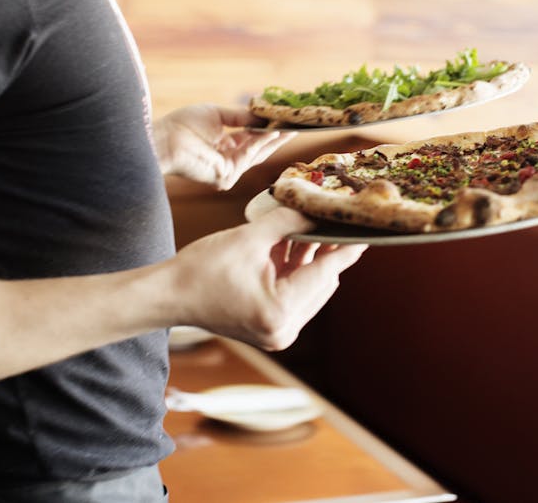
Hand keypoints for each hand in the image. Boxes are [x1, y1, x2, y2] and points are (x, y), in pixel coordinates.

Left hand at [154, 104, 294, 189]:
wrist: (164, 139)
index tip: (282, 122)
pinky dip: (261, 143)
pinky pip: (248, 156)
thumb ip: (240, 117)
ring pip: (256, 154)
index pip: (250, 142)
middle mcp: (226, 162)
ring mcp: (227, 171)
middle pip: (258, 151)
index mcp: (222, 147)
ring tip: (289, 127)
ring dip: (273, 140)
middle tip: (295, 126)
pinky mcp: (226, 176)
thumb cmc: (182, 126)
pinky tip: (273, 132)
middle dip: (276, 138)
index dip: (266, 132)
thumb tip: (262, 116)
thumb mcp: (217, 115)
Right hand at [169, 207, 366, 349]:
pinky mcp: (272, 329)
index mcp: (280, 311)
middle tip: (337, 219)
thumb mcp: (250, 237)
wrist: (169, 295)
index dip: (348, 247)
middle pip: (324, 282)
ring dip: (312, 259)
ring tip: (313, 226)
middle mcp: (284, 330)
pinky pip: (296, 295)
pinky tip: (295, 244)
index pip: (327, 272)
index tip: (368, 229)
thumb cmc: (201, 268)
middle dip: (329, 250)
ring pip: (312, 288)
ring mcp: (279, 333)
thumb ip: (289, 220)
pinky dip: (297, 271)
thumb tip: (318, 205)